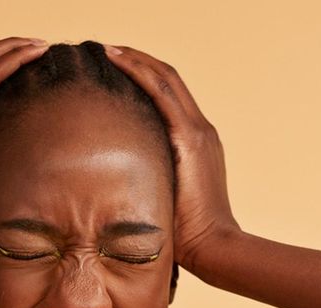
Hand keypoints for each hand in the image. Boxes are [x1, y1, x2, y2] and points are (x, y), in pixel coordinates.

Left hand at [102, 44, 241, 271]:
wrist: (214, 246)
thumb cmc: (186, 235)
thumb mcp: (165, 200)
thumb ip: (149, 182)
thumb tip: (116, 186)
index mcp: (196, 141)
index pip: (170, 94)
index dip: (144, 74)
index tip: (117, 65)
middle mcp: (200, 129)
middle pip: (168, 78)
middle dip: (137, 59)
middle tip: (106, 49)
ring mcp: (197, 131)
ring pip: (165, 78)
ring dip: (135, 59)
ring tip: (107, 49)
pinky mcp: (190, 139)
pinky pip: (161, 94)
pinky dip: (138, 72)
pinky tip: (116, 62)